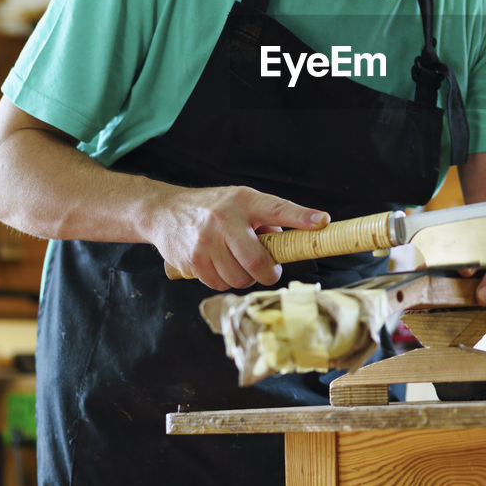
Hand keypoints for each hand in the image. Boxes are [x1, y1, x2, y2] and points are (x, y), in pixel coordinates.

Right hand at [151, 185, 328, 290]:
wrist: (164, 212)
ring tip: (236, 262)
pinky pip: (219, 284)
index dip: (301, 217)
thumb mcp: (240, 203)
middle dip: (268, 273)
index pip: (278, 209)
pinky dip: (224, 281)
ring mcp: (206, 241)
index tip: (321, 222)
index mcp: (244, 201)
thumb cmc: (212, 208)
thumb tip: (290, 244)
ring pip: (238, 278)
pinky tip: (218, 265)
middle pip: (256, 261)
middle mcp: (225, 220)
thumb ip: (265, 222)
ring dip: (243, 277)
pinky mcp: (192, 261)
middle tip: (270, 271)